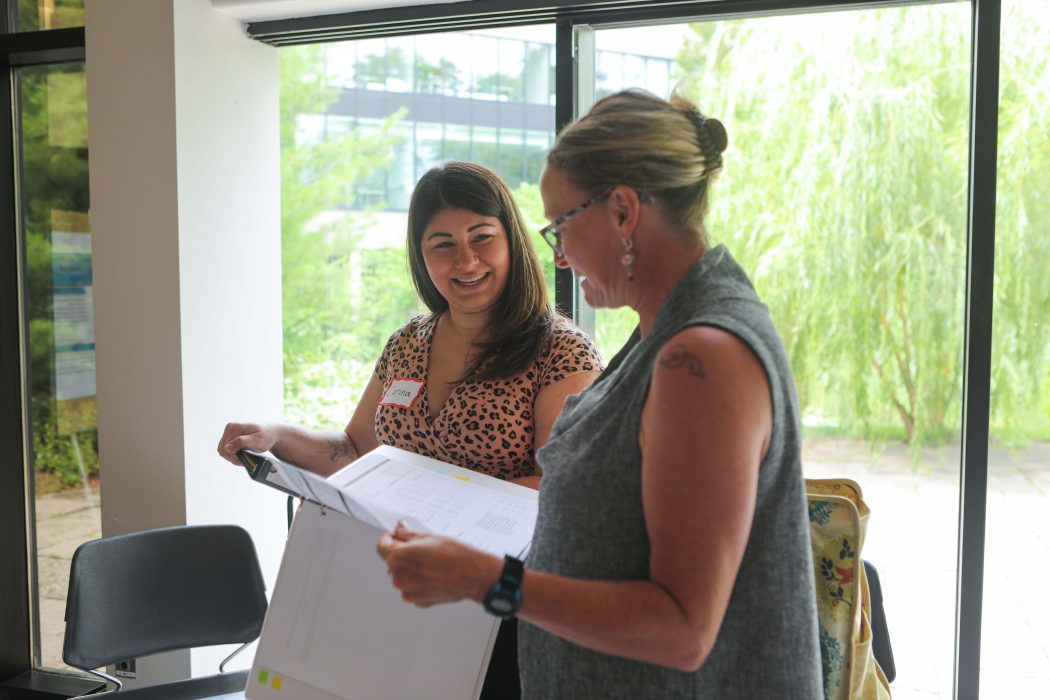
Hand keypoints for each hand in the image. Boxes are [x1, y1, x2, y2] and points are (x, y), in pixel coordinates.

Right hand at [216, 421, 277, 464]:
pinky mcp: (229, 438)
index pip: (225, 448)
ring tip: (247, 455)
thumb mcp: (257, 440)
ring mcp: (228, 433)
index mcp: (234, 427)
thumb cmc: (266, 436)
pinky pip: (227, 451)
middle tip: (247, 457)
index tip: (246, 457)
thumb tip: (227, 448)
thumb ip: (242, 443)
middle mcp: (229, 428)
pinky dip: (234, 455)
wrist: (269, 432)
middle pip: (223, 451)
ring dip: (235, 457)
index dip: (234, 457)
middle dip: (234, 458)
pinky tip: (244, 454)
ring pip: (224, 452)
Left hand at [377, 523, 499, 607]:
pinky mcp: (418, 601)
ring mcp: (408, 591)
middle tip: (420, 547)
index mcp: (398, 558)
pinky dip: (419, 581)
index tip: (392, 535)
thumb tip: (399, 531)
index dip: (388, 538)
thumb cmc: (455, 556)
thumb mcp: (428, 537)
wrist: (473, 575)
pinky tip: (434, 574)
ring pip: (403, 575)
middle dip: (403, 553)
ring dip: (412, 568)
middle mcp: (399, 577)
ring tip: (432, 562)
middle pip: (393, 562)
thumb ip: (407, 535)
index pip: (382, 546)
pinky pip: (412, 588)